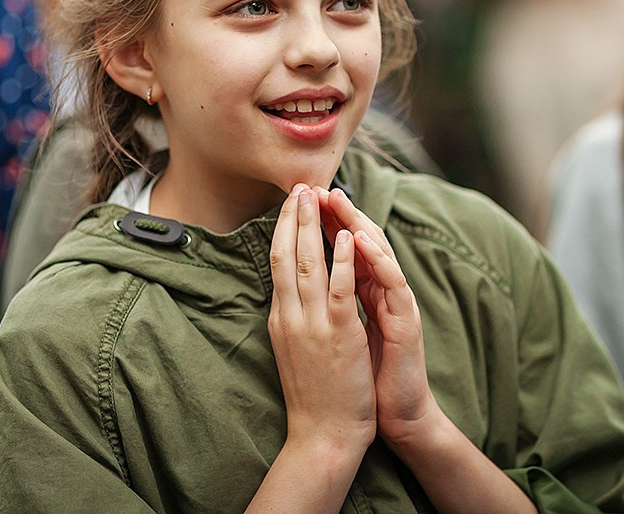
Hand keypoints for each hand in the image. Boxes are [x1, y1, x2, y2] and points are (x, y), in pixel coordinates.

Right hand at [268, 185, 374, 456]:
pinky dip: (343, 260)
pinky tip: (346, 237)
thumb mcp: (292, 348)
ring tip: (318, 195)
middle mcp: (291, 315)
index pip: (277, 261)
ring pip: (309, 264)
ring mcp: (314, 324)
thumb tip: (287, 289)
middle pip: (287, 254)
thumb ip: (291, 316)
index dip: (284, 227)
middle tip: (300, 185)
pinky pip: (340, 290)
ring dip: (313, 226)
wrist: (322, 437)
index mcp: (280, 317)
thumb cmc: (313, 396)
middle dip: (294, 217)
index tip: (291, 202)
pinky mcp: (340, 335)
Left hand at [316, 187, 437, 447]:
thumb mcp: (337, 333)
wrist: (394, 415)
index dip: (321, 223)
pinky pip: (391, 282)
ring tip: (337, 200)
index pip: (341, 247)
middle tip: (315, 187)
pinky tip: (358, 240)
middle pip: (360, 240)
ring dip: (356, 223)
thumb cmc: (363, 377)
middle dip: (337, 213)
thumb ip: (328, 302)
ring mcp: (397, 302)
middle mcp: (381, 291)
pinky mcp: (407, 319)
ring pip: (378, 252)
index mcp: (362, 293)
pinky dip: (375, 258)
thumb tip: (300, 280)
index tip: (297, 201)